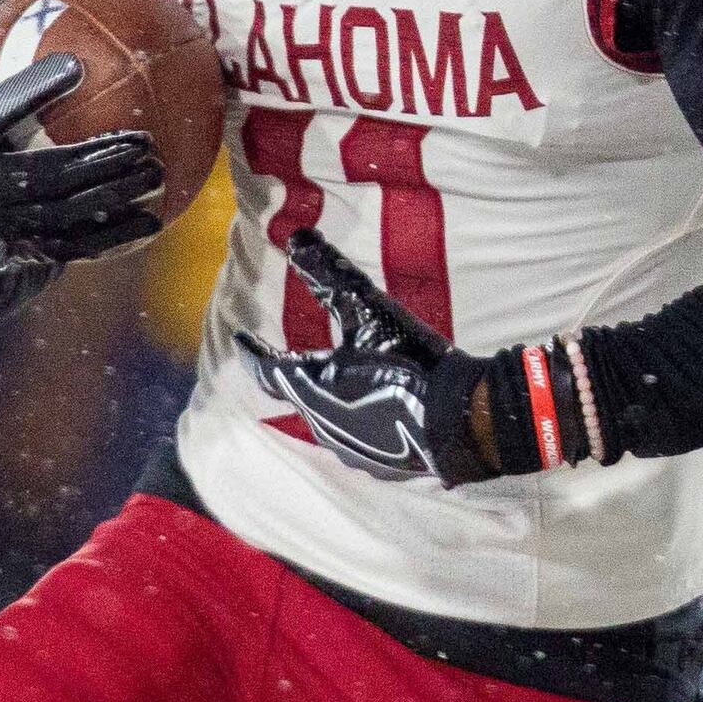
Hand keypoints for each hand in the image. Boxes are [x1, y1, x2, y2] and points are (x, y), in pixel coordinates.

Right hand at [0, 0, 164, 316]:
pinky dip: (114, 234)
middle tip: (147, 141)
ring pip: (69, 212)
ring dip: (116, 194)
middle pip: (53, 172)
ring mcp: (7, 226)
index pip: (0, 110)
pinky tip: (151, 222)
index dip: (34, 87)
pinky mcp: (23, 253)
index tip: (76, 65)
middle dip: (101, 159)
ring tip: (157, 175)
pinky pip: (75, 246)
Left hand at [237, 229, 491, 484]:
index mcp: (310, 386)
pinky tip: (371, 407)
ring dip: (325, 397)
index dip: (251, 350)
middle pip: (295, 394)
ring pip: (323, 418)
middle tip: (288, 355)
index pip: (265, 368)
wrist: (460, 420)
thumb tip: (297, 237)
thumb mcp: (369, 310)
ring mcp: (348, 448)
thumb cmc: (411, 361)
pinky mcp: (376, 464)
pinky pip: (352, 436)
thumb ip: (329, 275)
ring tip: (334, 379)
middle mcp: (320, 423)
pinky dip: (354, 417)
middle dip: (292, 373)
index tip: (242, 338)